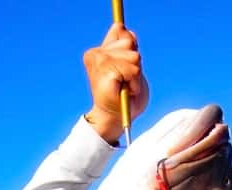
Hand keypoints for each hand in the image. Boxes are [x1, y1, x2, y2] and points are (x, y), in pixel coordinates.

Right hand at [83, 24, 149, 143]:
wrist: (116, 121)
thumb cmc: (125, 98)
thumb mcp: (131, 67)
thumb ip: (127, 46)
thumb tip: (122, 26)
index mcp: (99, 50)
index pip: (122, 32)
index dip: (132, 52)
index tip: (125, 72)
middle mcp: (95, 54)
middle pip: (129, 42)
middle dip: (135, 64)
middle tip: (127, 83)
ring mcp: (98, 61)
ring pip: (133, 56)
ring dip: (136, 75)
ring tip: (127, 88)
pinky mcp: (104, 71)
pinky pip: (133, 69)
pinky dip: (135, 82)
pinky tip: (127, 91)